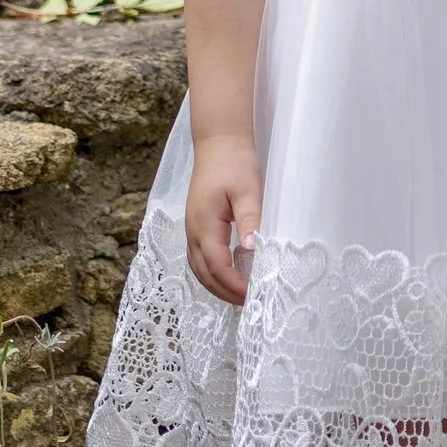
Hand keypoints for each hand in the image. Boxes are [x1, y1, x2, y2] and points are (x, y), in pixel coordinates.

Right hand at [185, 135, 262, 304]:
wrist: (218, 141)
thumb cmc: (234, 162)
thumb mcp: (248, 189)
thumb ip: (250, 219)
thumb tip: (251, 248)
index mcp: (204, 225)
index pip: (218, 267)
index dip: (235, 285)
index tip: (254, 296)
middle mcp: (193, 231)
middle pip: (204, 274)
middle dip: (226, 293)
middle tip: (251, 305)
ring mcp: (191, 228)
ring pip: (199, 269)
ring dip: (217, 286)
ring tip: (240, 296)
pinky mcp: (196, 224)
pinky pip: (199, 258)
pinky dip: (211, 273)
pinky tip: (228, 275)